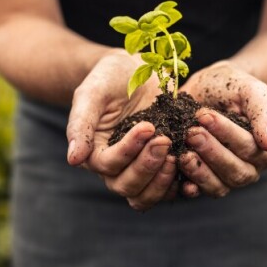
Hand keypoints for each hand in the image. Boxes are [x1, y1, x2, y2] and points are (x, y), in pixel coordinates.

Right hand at [66, 49, 178, 210]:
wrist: (134, 70)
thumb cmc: (108, 78)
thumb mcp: (91, 93)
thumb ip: (80, 124)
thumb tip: (74, 160)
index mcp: (94, 152)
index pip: (108, 165)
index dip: (128, 151)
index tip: (148, 126)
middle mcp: (116, 168)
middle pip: (127, 187)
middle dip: (147, 167)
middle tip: (164, 140)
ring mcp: (140, 169)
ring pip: (146, 195)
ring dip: (162, 181)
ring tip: (178, 155)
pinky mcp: (162, 166)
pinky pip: (170, 189)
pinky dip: (181, 185)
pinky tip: (192, 168)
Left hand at [177, 61, 266, 197]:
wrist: (207, 87)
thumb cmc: (232, 86)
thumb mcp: (251, 90)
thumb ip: (263, 113)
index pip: (250, 148)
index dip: (227, 134)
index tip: (205, 116)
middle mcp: (249, 169)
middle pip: (235, 171)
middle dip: (211, 152)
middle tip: (191, 132)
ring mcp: (225, 178)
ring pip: (218, 186)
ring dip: (199, 170)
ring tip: (182, 152)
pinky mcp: (203, 181)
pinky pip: (198, 191)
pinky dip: (187, 185)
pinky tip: (176, 172)